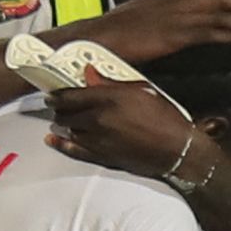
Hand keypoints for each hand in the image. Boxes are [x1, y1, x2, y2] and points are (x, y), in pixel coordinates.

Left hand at [46, 75, 211, 180]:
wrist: (176, 149)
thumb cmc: (164, 117)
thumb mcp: (141, 90)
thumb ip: (110, 83)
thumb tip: (90, 74)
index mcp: (108, 98)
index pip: (71, 95)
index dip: (58, 93)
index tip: (54, 92)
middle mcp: (98, 119)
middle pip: (66, 113)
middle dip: (60, 108)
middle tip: (58, 104)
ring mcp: (98, 140)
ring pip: (69, 130)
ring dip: (63, 124)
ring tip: (60, 119)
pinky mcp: (101, 156)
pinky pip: (74, 150)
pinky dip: (61, 145)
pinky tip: (54, 140)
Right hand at [69, 0, 230, 63]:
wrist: (97, 38)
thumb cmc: (111, 33)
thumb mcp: (138, 17)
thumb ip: (157, 14)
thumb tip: (168, 23)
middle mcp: (175, 0)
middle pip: (218, 0)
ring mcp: (177, 16)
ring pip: (220, 16)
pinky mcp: (176, 35)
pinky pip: (211, 34)